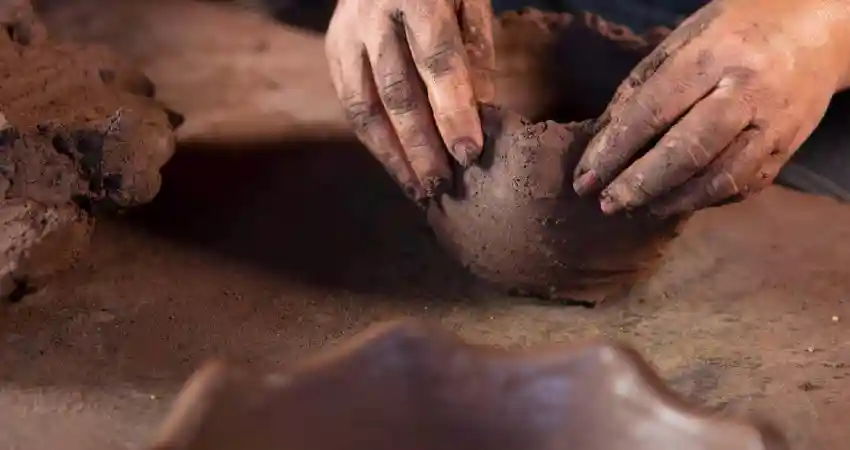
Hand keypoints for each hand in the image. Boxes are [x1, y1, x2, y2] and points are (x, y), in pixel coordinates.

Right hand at [325, 0, 494, 200]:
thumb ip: (475, 50)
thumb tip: (481, 113)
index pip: (438, 62)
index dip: (453, 112)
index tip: (469, 153)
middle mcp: (373, 16)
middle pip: (397, 92)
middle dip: (421, 146)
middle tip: (441, 185)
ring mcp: (346, 33)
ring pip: (365, 106)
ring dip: (392, 154)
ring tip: (416, 189)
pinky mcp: (332, 48)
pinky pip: (351, 104)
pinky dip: (374, 140)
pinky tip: (396, 165)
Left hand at [572, 0, 849, 216]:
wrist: (815, 30)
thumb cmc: (733, 32)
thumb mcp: (682, 41)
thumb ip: (640, 87)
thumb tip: (600, 141)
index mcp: (713, 57)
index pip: (652, 113)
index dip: (613, 152)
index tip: (585, 179)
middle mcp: (747, 92)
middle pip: (686, 152)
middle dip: (639, 185)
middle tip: (606, 204)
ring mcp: (774, 124)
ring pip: (718, 178)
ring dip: (671, 200)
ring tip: (637, 208)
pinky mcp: (788, 149)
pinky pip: (743, 186)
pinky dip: (705, 200)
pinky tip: (676, 201)